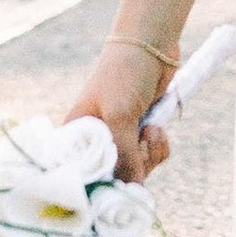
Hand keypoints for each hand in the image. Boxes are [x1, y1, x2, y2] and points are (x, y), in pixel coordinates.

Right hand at [63, 40, 176, 182]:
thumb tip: (130, 190)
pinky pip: (152, 158)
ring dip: (149, 154)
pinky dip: (159, 146)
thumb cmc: (124, 74)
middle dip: (134, 165)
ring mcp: (119, 140)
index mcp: (76, 137)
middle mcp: (95, 143)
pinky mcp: (140, 136)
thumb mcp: (120, 115)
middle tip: (140, 142)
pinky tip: (157, 126)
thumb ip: (123, 154)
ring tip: (151, 129)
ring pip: (137, 171)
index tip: (120, 182)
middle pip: (114, 179)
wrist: (151, 47)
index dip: (101, 184)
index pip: (83, 177)